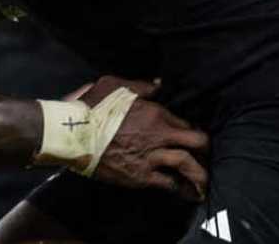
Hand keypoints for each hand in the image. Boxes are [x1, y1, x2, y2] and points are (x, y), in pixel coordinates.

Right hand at [82, 76, 208, 201]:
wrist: (73, 135)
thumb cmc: (91, 107)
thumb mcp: (114, 85)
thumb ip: (140, 86)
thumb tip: (159, 84)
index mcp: (155, 112)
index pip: (184, 121)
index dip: (188, 129)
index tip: (187, 135)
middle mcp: (160, 134)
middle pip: (197, 141)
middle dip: (204, 148)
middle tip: (204, 155)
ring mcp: (152, 156)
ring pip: (188, 165)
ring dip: (200, 174)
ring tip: (203, 183)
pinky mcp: (142, 176)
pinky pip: (169, 184)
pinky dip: (180, 189)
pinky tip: (186, 193)